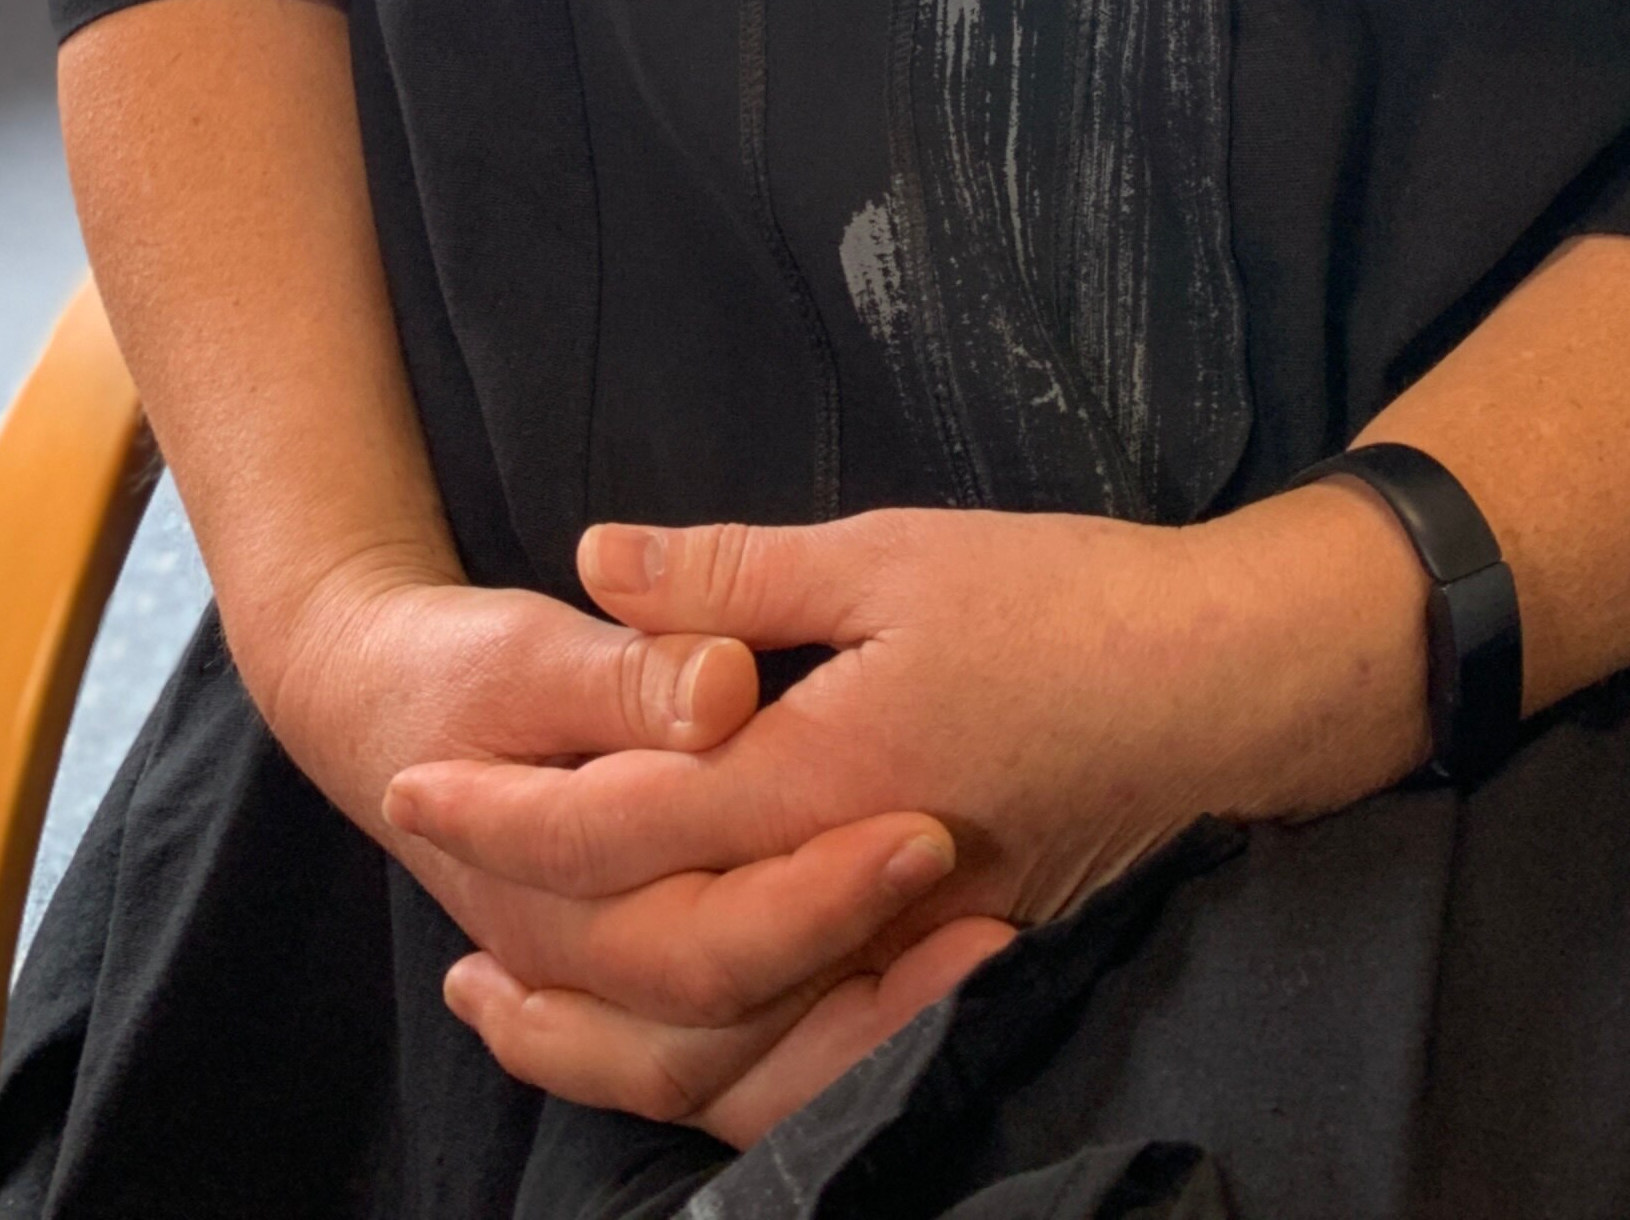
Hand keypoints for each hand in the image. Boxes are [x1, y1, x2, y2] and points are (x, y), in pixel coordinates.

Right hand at [260, 554, 972, 1042]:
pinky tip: (934, 997)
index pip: (704, 923)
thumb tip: (725, 686)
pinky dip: (833, 1052)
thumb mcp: (531, 650)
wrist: (382, 719)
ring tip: (989, 958)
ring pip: (740, 1072)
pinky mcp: (648, 1002)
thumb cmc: (461, 672)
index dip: (813, 887)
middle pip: (727, 1011)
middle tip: (983, 900)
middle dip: (857, 965)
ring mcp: (608, 999)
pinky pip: (744, 1077)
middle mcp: (577, 966)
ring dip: (865, 1030)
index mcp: (540, 879)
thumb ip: (633, 674)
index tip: (930, 831)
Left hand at [398, 489, 1428, 1139]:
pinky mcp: (940, 979)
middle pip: (649, 959)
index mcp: (826, 778)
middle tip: (423, 869)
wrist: (1218, 686)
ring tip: (496, 1000)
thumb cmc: (1060, 600)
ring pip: (720, 1054)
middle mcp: (854, 896)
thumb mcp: (888, 553)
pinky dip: (709, 1076)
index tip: (411, 780)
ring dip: (592, 1034)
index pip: (626, 820)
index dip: (505, 809)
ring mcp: (902, 957)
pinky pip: (804, 1072)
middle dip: (520, 920)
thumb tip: (594, 559)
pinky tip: (658, 1042)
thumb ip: (732, 577)